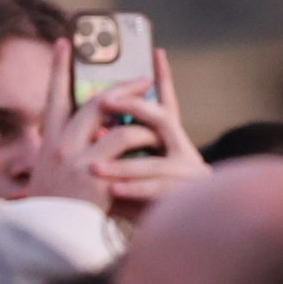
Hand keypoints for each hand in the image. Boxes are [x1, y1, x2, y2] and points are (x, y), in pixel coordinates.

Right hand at [25, 40, 161, 210]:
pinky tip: (156, 139)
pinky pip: (124, 142)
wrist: (50, 244)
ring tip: (159, 115)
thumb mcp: (50, 175)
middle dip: (122, 87)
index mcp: (48, 143)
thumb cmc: (55, 211)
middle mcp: (59, 146)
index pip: (52, 96)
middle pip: (93, 102)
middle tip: (144, 77)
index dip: (59, 67)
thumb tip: (92, 129)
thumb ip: (66, 150)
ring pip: (114, 121)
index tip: (65, 42)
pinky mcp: (95, 174)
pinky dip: (142, 137)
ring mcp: (76, 160)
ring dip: (140, 116)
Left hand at [91, 50, 209, 221]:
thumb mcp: (128, 173)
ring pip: (154, 157)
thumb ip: (115, 153)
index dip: (163, 77)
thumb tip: (94, 133)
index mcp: (169, 140)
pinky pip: (155, 189)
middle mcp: (182, 148)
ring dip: (122, 163)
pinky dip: (133, 189)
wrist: (180, 233)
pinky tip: (112, 191)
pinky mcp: (185, 194)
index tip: (157, 51)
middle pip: (162, 117)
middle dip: (134, 105)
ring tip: (94, 167)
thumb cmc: (145, 202)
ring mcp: (188, 170)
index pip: (166, 103)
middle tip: (106, 100)